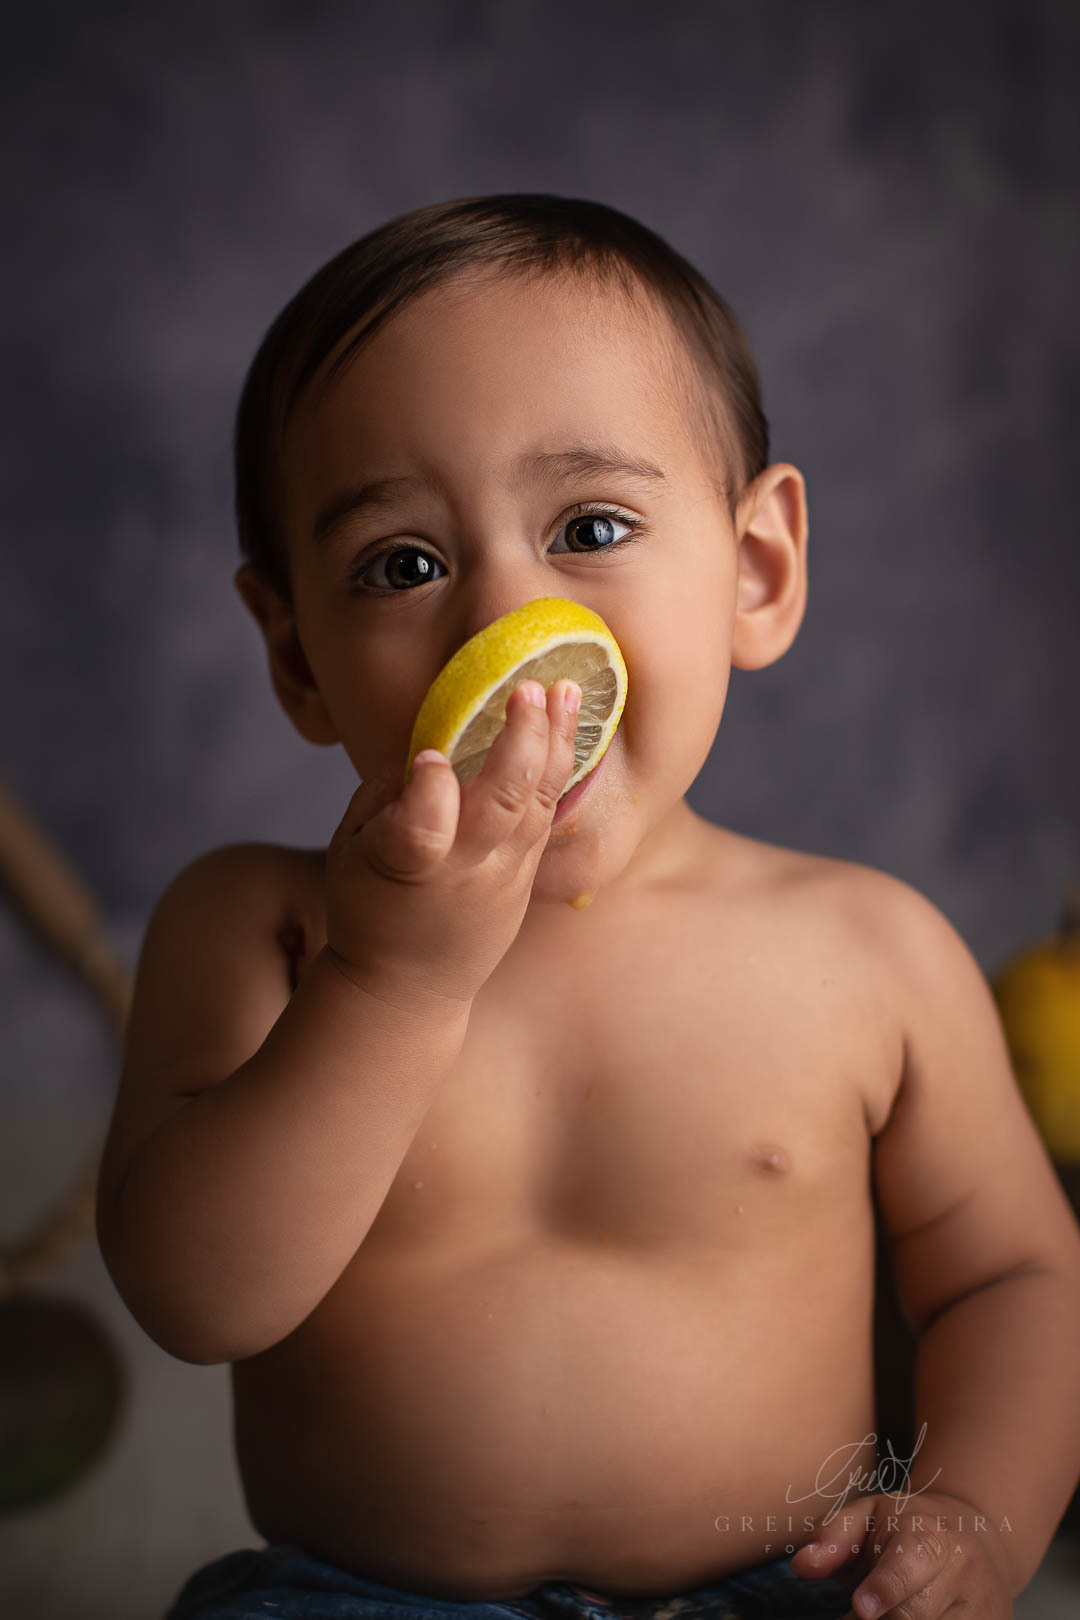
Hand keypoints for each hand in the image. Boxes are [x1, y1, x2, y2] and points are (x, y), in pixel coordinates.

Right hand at [325, 678, 580, 1005]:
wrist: (407, 988)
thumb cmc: (369, 909)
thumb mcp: (349, 854)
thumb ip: (380, 801)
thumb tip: (421, 755)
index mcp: (405, 868)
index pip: (422, 827)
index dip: (427, 790)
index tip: (425, 757)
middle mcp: (463, 872)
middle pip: (502, 804)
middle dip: (521, 740)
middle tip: (530, 687)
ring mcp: (503, 876)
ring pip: (536, 805)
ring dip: (555, 743)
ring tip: (567, 691)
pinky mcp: (527, 878)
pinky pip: (546, 816)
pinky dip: (558, 769)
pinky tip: (567, 730)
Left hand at [790, 1488, 1013, 1617]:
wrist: (975, 1534)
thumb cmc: (907, 1527)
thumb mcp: (868, 1516)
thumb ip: (834, 1537)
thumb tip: (802, 1565)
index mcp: (931, 1535)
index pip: (912, 1562)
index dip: (887, 1587)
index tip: (862, 1606)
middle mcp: (964, 1572)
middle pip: (915, 1615)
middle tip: (857, 1612)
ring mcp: (983, 1609)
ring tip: (879, 1613)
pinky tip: (901, 1618)